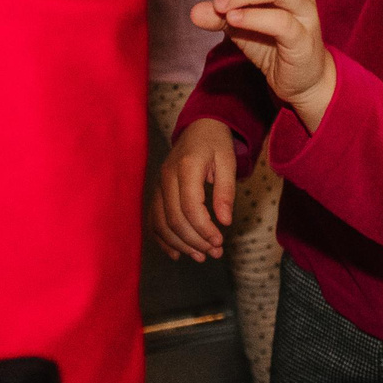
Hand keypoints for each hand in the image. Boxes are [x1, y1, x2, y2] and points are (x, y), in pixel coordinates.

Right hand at [148, 118, 237, 263]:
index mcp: (185, 167)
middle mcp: (166, 177)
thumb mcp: (228, 161)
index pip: (190, 207)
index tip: (220, 241)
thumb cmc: (216, 143)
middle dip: (195, 240)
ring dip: (180, 244)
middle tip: (215, 252)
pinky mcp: (157, 192)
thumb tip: (225, 221)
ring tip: (201, 256)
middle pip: (174, 218)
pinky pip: (154, 220)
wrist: (199, 126)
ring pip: (161, 223)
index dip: (204, 229)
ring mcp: (158, 185)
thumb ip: (226, 190)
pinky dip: (163, 239)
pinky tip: (177, 253)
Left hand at [193, 0, 336, 130]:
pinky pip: (281, 20)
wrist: (301, 80)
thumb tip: (194, 10)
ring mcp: (303, 9)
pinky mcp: (304, 36)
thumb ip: (217, 14)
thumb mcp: (237, 26)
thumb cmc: (271, 43)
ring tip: (219, 4)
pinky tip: (232, 20)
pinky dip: (254, 16)